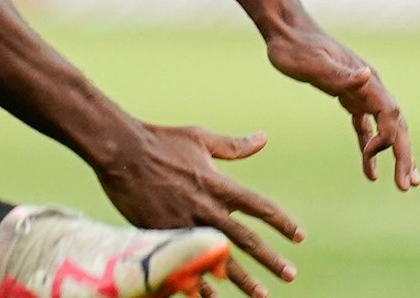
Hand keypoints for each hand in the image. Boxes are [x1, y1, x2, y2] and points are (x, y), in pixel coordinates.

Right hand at [95, 123, 301, 297]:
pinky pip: (187, 262)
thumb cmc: (160, 141)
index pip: (260, 207)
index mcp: (219, 184)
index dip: (282, 222)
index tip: (299, 236)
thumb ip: (234, 146)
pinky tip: (210, 296)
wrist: (120, 151)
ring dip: (242, 278)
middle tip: (290, 274)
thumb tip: (264, 138)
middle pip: (246, 239)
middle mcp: (207, 207)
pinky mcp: (163, 233)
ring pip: (220, 257)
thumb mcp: (200, 138)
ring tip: (260, 294)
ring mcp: (185, 223)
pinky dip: (200, 281)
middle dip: (270, 259)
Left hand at [266, 26, 418, 190]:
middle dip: (404, 156)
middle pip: (396, 126)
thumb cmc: (295, 47)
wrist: (285, 31)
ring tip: (402, 184)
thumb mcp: (313, 62)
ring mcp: (360, 93)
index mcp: (367, 82)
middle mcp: (369, 87)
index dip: (395, 143)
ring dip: (394, 155)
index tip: (387, 165)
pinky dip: (370, 148)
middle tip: (407, 186)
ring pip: (386, 128)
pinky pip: (366, 127)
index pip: (391, 117)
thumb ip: (340, 73)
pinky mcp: (347, 97)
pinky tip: (369, 170)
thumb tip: (366, 76)